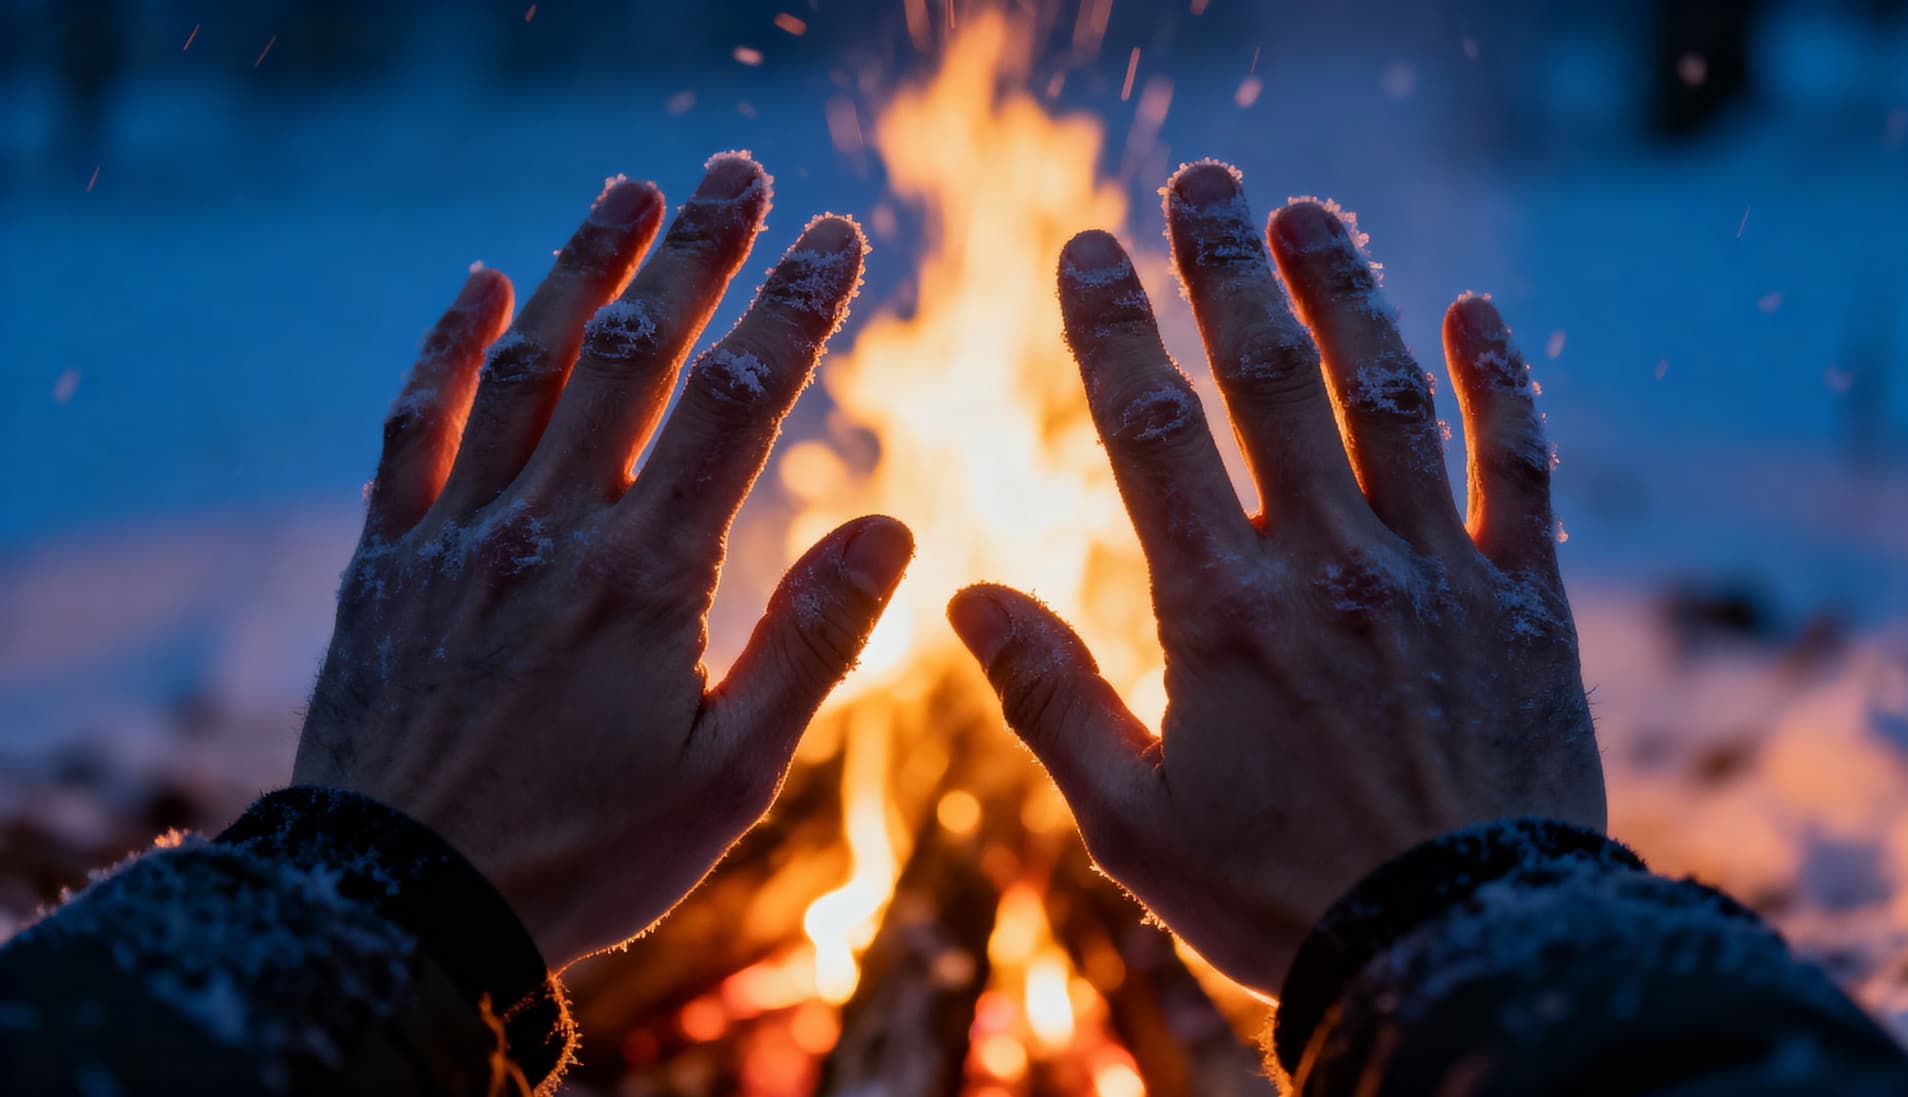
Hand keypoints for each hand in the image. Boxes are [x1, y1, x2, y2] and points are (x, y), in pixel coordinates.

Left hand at [294, 155, 911, 967]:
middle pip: (636, 357)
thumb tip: (892, 525)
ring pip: (527, 367)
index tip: (836, 236)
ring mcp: (459, 536)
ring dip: (583, 267)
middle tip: (741, 170)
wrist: (398, 910)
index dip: (794, 311)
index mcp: (648, 578)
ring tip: (634, 189)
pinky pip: (414, 427)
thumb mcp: (731, 776)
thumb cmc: (585, 855)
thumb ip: (812, 643)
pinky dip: (447, 347)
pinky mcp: (387, 561)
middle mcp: (551, 531)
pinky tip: (478, 282)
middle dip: (697, 254)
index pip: (739, 408)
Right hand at [946, 162, 1603, 997]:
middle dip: (1229, 269)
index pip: (1151, 430)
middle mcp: (1330, 564)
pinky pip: (1520, 466)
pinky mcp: (1527, 600)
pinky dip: (1501, 382)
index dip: (1114, 326)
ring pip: (1389, 396)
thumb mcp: (1128, 820)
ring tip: (1311, 211)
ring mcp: (1438, 572)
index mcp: (1221, 610)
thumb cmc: (1278, 894)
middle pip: (1270, 380)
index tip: (1087, 245)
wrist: (1459, 951)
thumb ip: (1048, 695)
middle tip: (1204, 182)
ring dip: (1348, 292)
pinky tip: (1474, 308)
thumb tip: (968, 590)